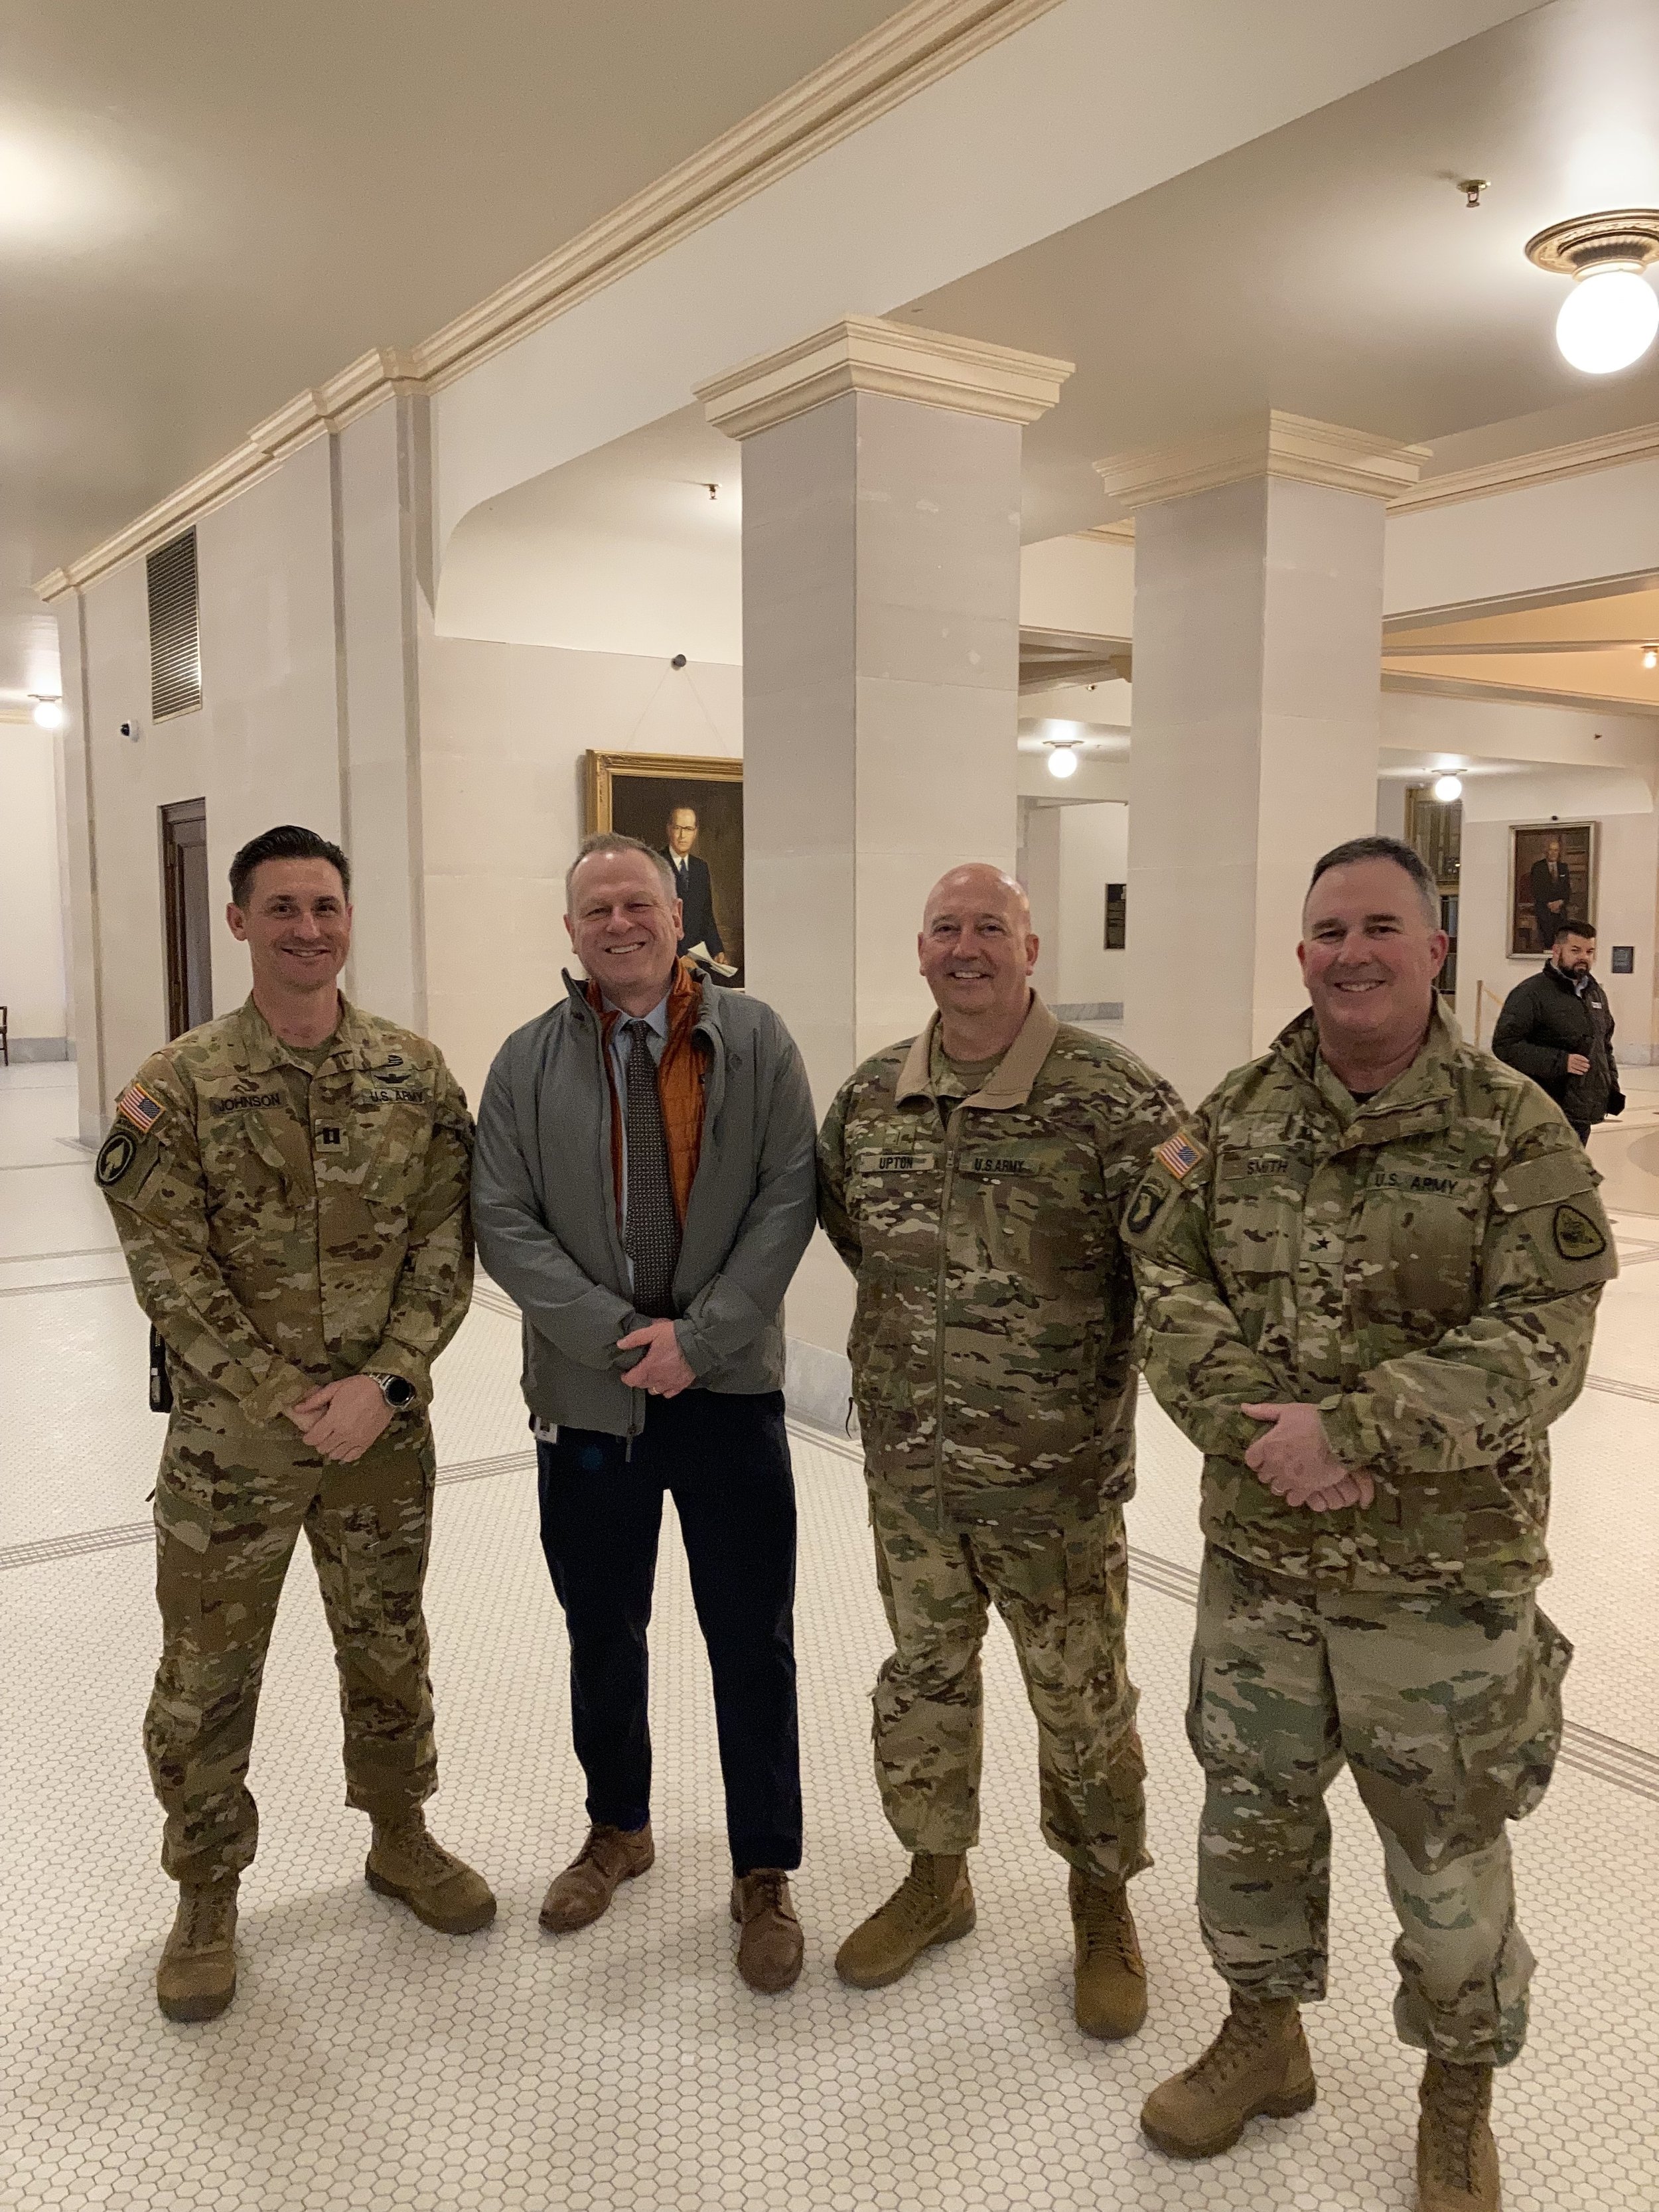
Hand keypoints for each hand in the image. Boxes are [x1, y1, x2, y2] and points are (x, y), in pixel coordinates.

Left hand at [287, 1376, 393, 1462]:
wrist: (385, 1390)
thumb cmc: (359, 1386)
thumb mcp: (335, 1388)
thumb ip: (315, 1400)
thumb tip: (297, 1409)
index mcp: (334, 1420)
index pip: (313, 1439)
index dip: (307, 1438)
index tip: (309, 1434)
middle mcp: (343, 1433)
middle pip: (323, 1448)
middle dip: (319, 1442)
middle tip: (323, 1433)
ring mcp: (356, 1440)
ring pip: (335, 1455)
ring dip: (332, 1448)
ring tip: (334, 1439)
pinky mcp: (367, 1442)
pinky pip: (351, 1457)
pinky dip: (345, 1454)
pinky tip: (345, 1445)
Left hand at [618, 1319, 694, 1397]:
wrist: (699, 1343)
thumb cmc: (676, 1336)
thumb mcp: (653, 1331)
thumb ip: (635, 1338)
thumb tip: (620, 1344)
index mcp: (649, 1368)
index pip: (631, 1380)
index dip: (625, 1377)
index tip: (625, 1372)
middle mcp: (658, 1379)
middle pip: (642, 1385)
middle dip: (637, 1378)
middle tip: (638, 1369)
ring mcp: (670, 1383)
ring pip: (654, 1390)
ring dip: (651, 1384)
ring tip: (652, 1375)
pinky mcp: (681, 1384)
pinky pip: (669, 1393)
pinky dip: (665, 1389)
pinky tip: (665, 1380)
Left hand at [1241, 1402, 1375, 1513]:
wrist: (1340, 1436)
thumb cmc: (1313, 1420)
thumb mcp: (1287, 1410)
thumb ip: (1264, 1411)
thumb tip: (1243, 1407)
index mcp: (1267, 1446)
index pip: (1251, 1460)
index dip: (1257, 1458)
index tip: (1265, 1455)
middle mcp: (1275, 1465)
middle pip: (1263, 1476)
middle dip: (1270, 1471)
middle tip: (1281, 1464)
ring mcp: (1289, 1479)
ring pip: (1277, 1489)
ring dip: (1282, 1483)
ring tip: (1291, 1477)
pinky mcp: (1305, 1489)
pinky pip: (1293, 1500)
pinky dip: (1295, 1495)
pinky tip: (1301, 1488)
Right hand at [1566, 1053, 1590, 1075]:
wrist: (1558, 1062)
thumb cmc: (1566, 1059)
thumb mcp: (1570, 1056)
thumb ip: (1577, 1058)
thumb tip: (1586, 1060)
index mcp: (1571, 1056)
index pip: (1579, 1057)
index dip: (1584, 1059)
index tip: (1588, 1061)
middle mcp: (1570, 1060)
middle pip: (1579, 1062)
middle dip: (1584, 1064)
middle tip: (1588, 1066)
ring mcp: (1569, 1065)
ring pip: (1577, 1067)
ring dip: (1582, 1069)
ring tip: (1586, 1070)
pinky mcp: (1568, 1069)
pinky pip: (1574, 1071)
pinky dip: (1578, 1072)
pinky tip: (1582, 1073)